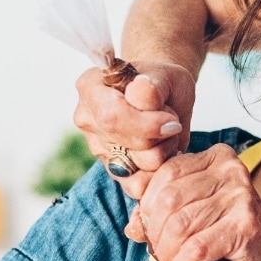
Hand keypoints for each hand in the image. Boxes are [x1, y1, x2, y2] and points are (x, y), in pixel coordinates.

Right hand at [72, 61, 195, 200]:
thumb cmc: (162, 83)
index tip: (173, 120)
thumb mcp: (164, 76)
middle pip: (126, 144)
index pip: (111, 116)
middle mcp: (88, 119)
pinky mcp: (114, 171)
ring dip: (163, 152)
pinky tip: (163, 153)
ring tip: (165, 134)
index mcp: (90, 87)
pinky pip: (137, 185)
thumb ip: (152, 86)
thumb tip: (139, 94)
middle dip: (160, 137)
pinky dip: (158, 173)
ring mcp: (98, 147)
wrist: (166, 98)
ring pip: (136, 166)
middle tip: (170, 121)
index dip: (148, 124)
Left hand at [138, 145, 260, 260]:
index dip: (149, 207)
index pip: (164, 174)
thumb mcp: (195, 217)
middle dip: (156, 232)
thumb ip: (163, 213)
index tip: (152, 230)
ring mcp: (240, 196)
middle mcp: (231, 170)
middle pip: (168, 199)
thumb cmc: (232, 241)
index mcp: (217, 158)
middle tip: (162, 253)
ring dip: (168, 253)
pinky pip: (196, 247)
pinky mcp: (244, 226)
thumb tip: (132, 225)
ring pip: (179, 225)